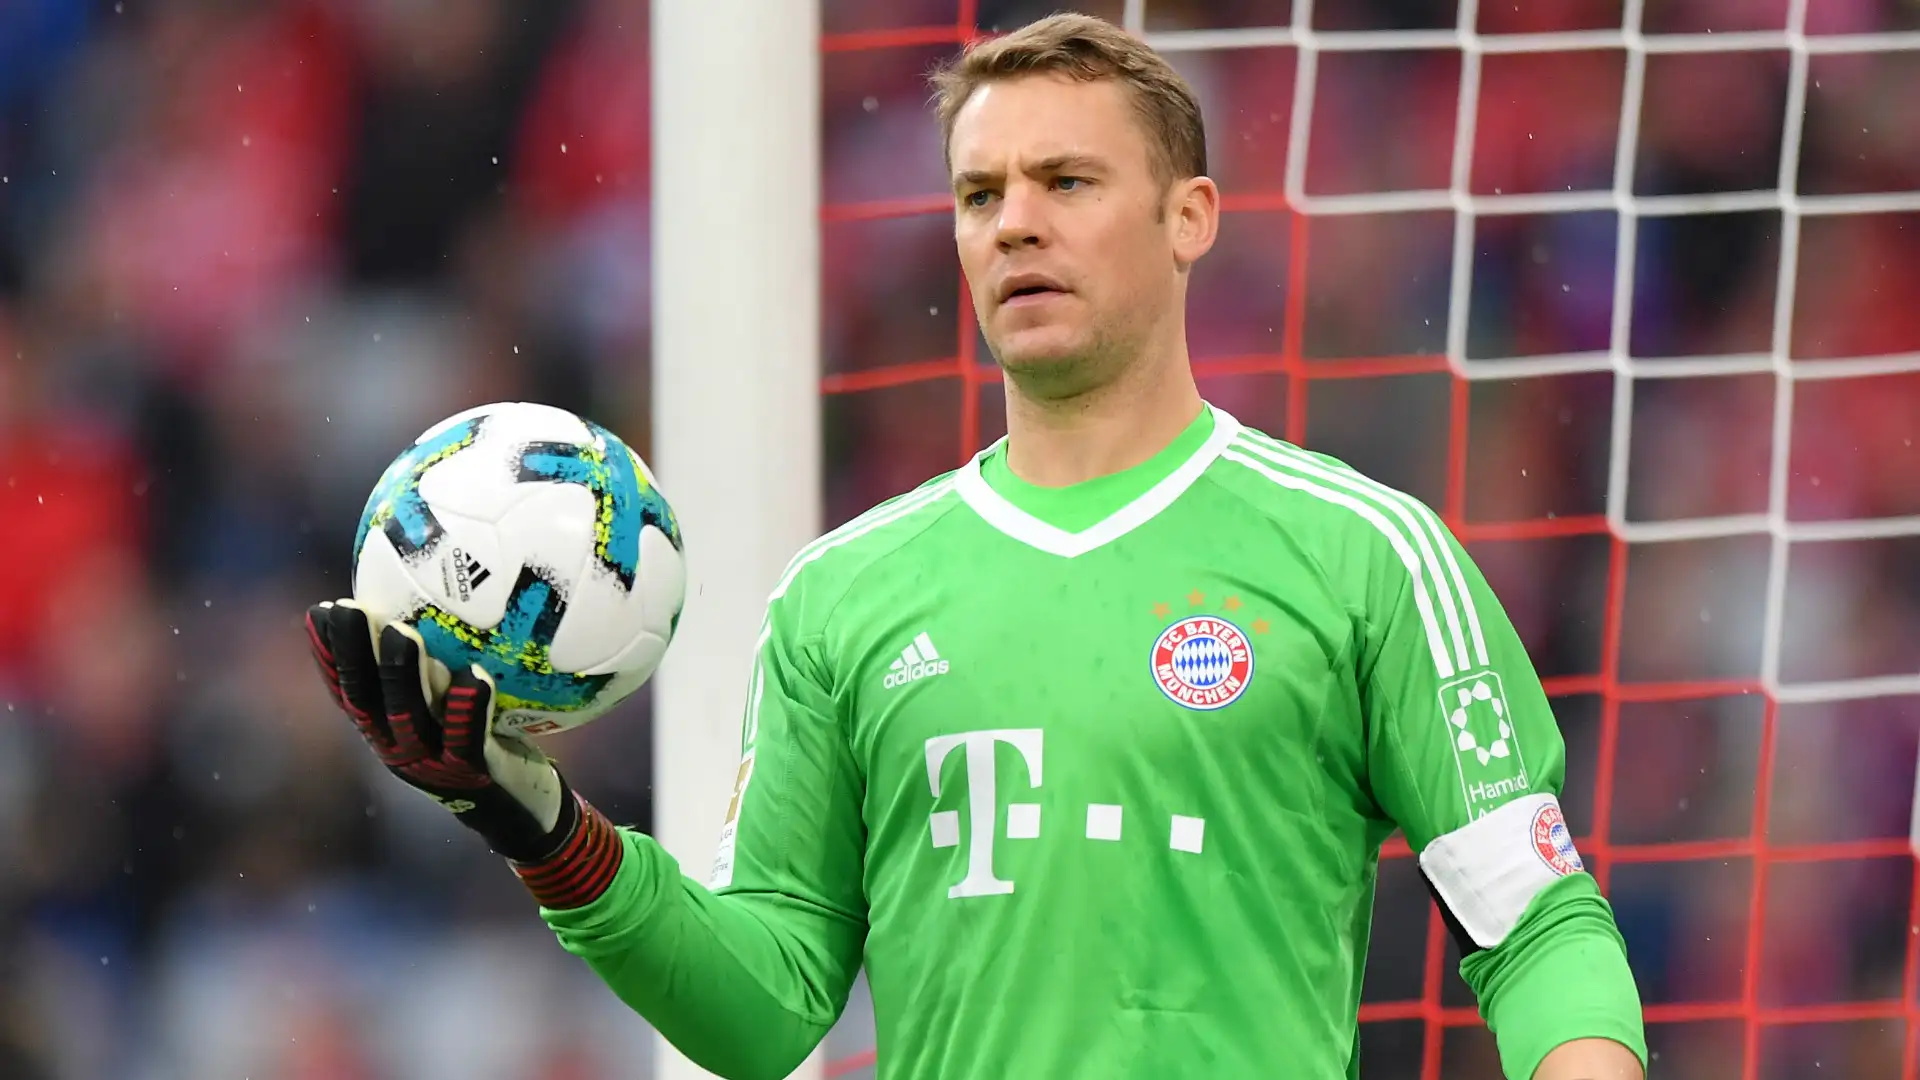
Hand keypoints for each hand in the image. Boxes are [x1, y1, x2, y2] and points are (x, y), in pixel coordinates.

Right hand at [304, 599, 573, 862]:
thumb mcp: (448, 709)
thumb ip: (434, 671)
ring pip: (409, 715)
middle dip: (353, 653)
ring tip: (399, 631)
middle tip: (348, 607)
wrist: (522, 808)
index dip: (329, 654)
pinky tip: (474, 675)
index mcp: (387, 730)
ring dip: (402, 673)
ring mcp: (434, 762)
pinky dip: (469, 707)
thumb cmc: (483, 744)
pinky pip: (467, 738)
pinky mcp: (474, 772)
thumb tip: (432, 604)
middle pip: (366, 699)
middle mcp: (400, 747)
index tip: (320, 609)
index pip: (347, 689)